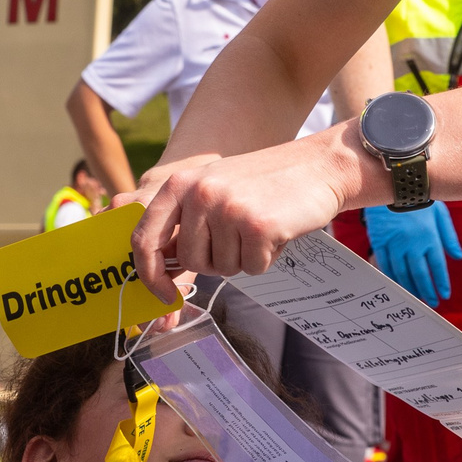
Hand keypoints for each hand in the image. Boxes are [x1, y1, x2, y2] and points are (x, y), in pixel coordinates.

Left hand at [130, 133, 366, 295]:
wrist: (316, 166)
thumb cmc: (263, 183)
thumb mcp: (212, 188)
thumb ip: (183, 222)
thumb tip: (160, 270)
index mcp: (180, 184)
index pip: (145, 239)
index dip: (150, 275)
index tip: (164, 295)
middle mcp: (199, 194)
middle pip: (190, 261)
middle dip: (215, 260)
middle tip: (239, 236)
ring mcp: (228, 209)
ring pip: (222, 268)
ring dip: (244, 257)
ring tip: (259, 226)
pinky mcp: (257, 227)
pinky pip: (252, 267)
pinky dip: (267, 258)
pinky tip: (277, 231)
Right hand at [363, 203, 461, 305]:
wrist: (394, 183)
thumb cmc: (420, 198)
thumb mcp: (441, 214)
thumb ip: (449, 237)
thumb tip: (458, 256)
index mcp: (430, 237)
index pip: (438, 266)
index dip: (441, 283)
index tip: (444, 295)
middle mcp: (413, 244)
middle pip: (420, 274)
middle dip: (426, 291)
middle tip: (431, 303)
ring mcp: (395, 244)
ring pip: (402, 273)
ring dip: (409, 288)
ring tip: (415, 298)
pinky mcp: (380, 241)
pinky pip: (385, 264)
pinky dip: (391, 277)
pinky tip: (397, 285)